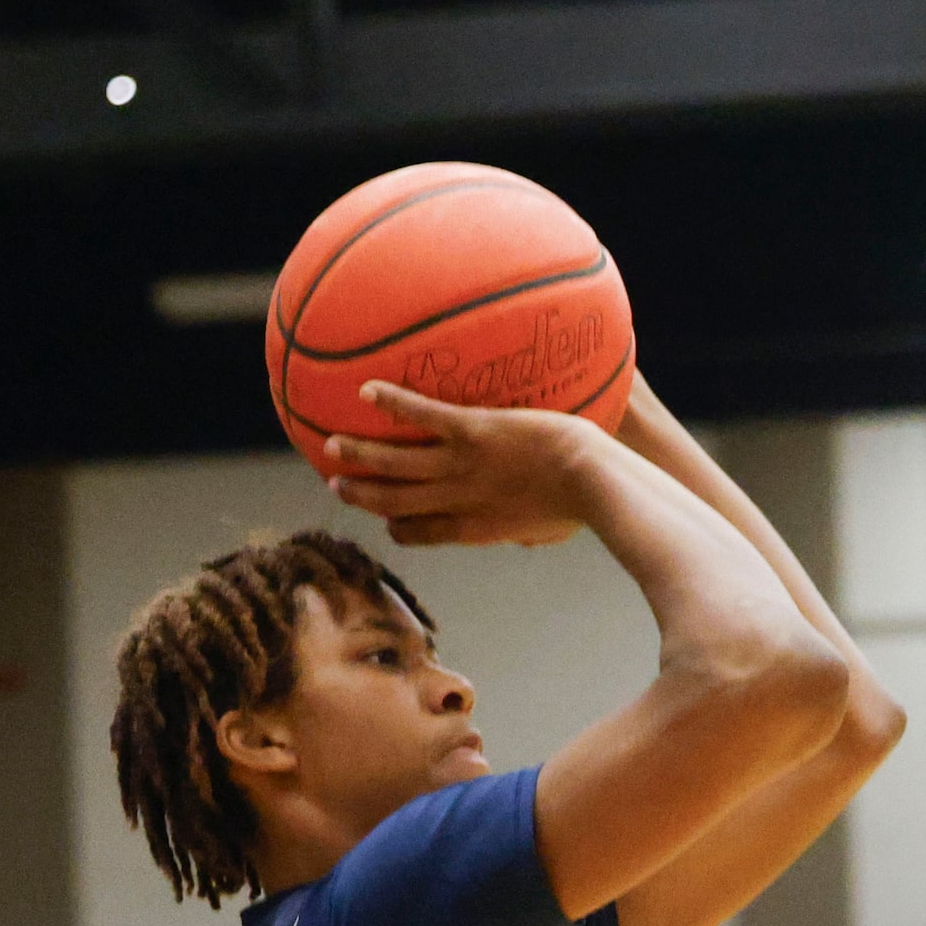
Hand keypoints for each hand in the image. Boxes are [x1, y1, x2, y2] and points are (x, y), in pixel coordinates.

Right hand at [325, 382, 605, 547]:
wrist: (596, 482)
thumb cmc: (587, 505)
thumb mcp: (549, 530)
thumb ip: (529, 530)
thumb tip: (533, 536)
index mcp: (475, 528)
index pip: (421, 533)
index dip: (398, 528)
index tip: (385, 523)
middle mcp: (459, 500)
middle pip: (394, 503)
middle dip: (361, 495)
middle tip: (335, 485)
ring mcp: (463, 466)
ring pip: (394, 463)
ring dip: (359, 454)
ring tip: (330, 444)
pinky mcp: (473, 432)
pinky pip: (422, 416)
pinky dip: (392, 403)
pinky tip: (367, 389)